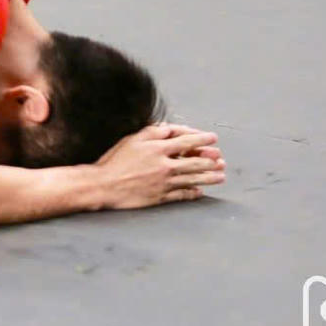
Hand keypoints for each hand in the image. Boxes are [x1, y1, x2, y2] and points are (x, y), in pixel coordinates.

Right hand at [93, 123, 224, 208]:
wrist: (104, 185)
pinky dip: (193, 193)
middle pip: (194, 162)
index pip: (186, 141)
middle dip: (211, 160)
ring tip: (220, 176)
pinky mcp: (160, 197)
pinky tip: (200, 192)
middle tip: (221, 160)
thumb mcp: (132, 139)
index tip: (214, 138)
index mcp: (158, 149)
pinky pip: (181, 195)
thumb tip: (170, 129)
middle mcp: (165, 166)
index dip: (202, 139)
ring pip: (192, 179)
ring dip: (209, 177)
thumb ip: (153, 132)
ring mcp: (164, 183)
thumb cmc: (115, 160)